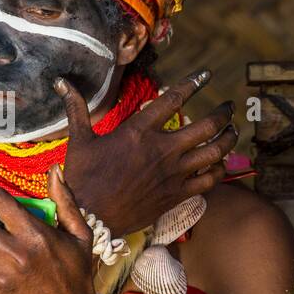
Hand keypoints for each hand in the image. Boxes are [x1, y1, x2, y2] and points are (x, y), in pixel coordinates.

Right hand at [61, 69, 238, 235]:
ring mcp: (173, 173)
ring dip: (228, 140)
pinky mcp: (178, 194)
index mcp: (139, 131)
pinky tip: (220, 164)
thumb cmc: (84, 178)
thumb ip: (77, 109)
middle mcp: (162, 149)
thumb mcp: (79, 140)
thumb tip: (61, 82)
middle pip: (206, 126)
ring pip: (214, 152)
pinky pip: (209, 180)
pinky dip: (219, 170)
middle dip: (223, 114)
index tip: (206, 76)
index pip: (174, 99)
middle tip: (229, 108)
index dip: (193, 84)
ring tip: (232, 132)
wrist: (92, 218)